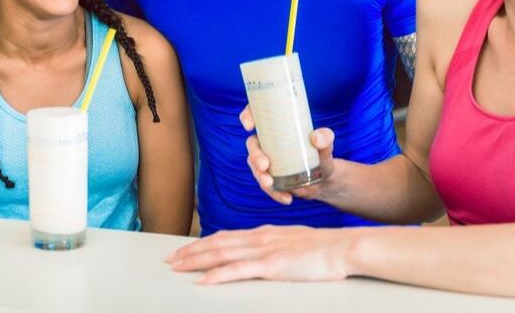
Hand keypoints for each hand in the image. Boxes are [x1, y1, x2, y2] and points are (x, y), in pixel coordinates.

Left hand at [166, 225, 354, 283]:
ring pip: (221, 254)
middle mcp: (259, 238)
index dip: (203, 242)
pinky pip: (237, 270)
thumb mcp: (294, 242)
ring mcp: (264, 250)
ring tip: (177, 267)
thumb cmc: (325, 249)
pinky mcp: (271, 266)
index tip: (186, 248)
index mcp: (264, 233)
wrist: (343, 247)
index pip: (226, 236)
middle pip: (217, 243)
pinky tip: (203, 280)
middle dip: (191, 251)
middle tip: (170, 259)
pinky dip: (217, 275)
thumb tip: (264, 253)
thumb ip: (276, 246)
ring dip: (196, 260)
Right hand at [240, 105, 336, 204]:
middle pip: (252, 145)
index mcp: (275, 127)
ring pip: (255, 166)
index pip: (256, 115)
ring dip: (259, 175)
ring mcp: (267, 161)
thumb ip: (326, 139)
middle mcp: (267, 142)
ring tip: (270, 184)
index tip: (249, 125)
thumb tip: (316, 137)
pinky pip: (266, 185)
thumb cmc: (322, 153)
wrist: (325, 179)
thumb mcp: (327, 146)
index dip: (247, 116)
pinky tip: (286, 198)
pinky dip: (274, 193)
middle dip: (254, 155)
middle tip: (264, 164)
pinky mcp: (270, 177)